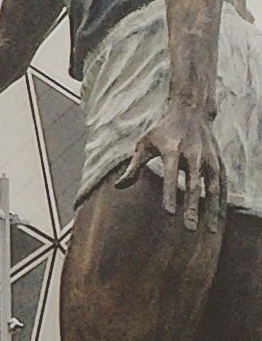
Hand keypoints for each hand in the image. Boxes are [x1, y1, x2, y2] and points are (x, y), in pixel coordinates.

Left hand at [117, 102, 223, 229]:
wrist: (191, 109)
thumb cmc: (161, 129)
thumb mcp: (143, 144)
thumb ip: (133, 166)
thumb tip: (118, 187)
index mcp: (172, 149)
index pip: (170, 176)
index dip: (169, 195)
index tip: (168, 214)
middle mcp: (193, 154)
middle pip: (194, 185)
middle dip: (191, 208)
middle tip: (188, 229)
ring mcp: (209, 157)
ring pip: (213, 187)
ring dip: (212, 210)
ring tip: (209, 231)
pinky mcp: (219, 159)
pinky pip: (222, 183)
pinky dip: (221, 200)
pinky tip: (218, 216)